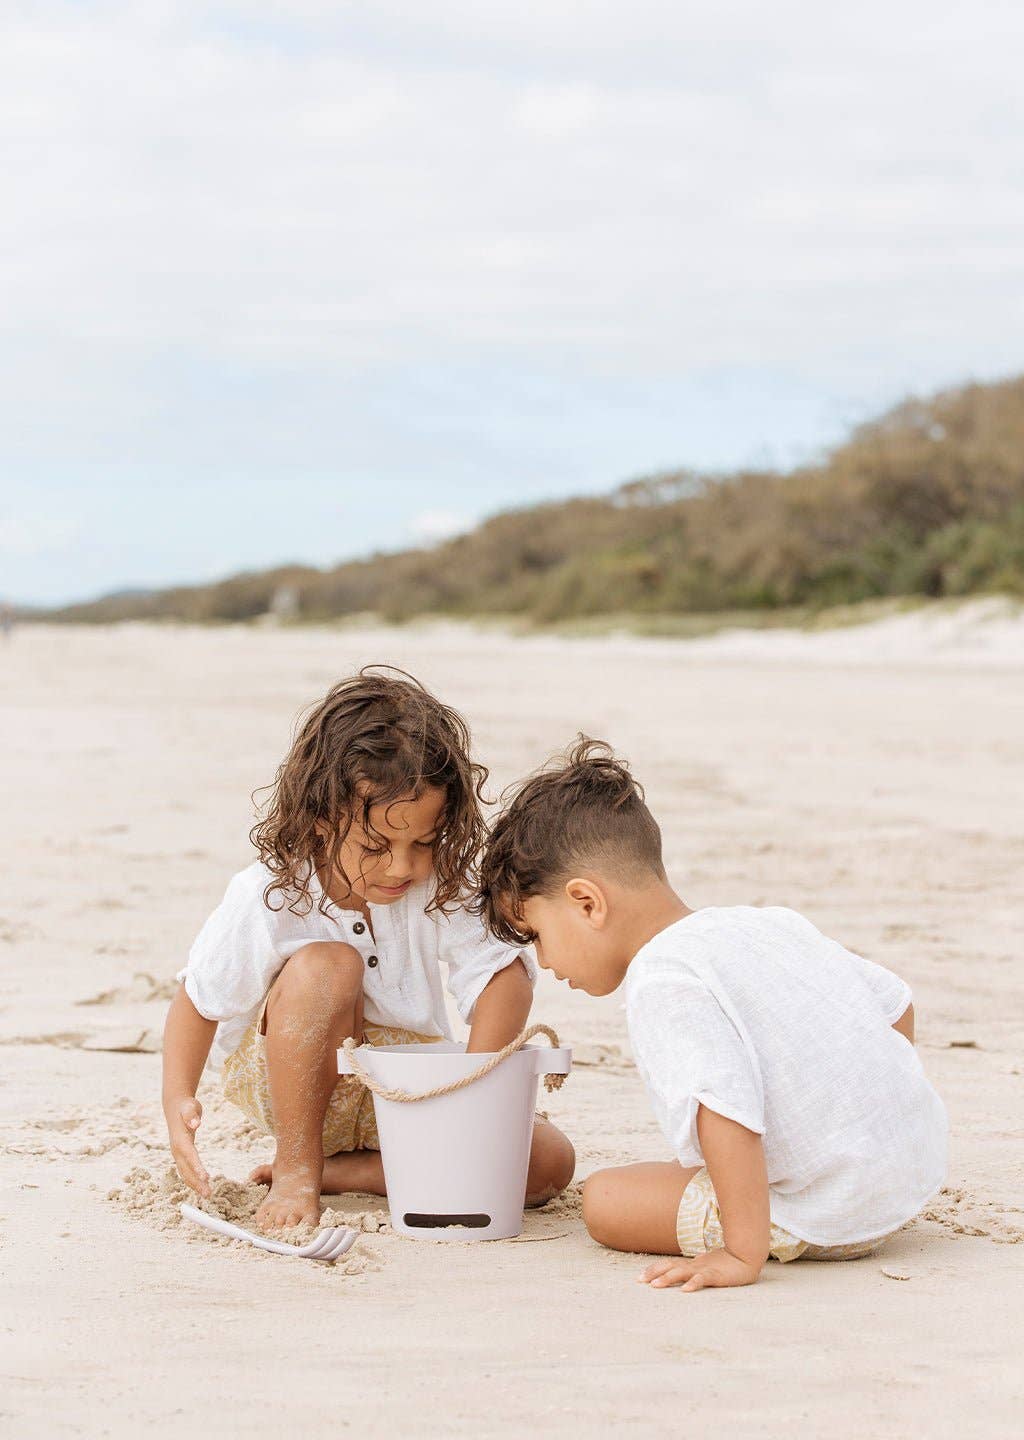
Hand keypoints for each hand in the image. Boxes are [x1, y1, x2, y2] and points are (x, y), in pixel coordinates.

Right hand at [166, 1095, 210, 1197]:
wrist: (175, 1106)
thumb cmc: (185, 1106)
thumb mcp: (190, 1107)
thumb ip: (191, 1115)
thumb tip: (196, 1123)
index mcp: (180, 1139)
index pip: (189, 1156)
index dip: (196, 1167)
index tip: (205, 1178)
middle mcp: (177, 1149)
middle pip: (186, 1169)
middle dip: (196, 1182)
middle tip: (208, 1194)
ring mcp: (178, 1153)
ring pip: (185, 1173)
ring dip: (195, 1184)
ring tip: (207, 1194)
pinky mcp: (181, 1155)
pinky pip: (186, 1170)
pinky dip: (193, 1179)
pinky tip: (201, 1186)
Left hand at [639, 1248, 761, 1291]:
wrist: (746, 1255)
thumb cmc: (726, 1264)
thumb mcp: (706, 1267)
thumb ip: (694, 1271)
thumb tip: (680, 1276)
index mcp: (691, 1264)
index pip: (669, 1264)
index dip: (654, 1269)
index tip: (640, 1277)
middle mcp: (694, 1266)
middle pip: (670, 1267)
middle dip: (654, 1273)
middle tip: (640, 1281)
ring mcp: (705, 1269)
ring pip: (683, 1272)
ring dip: (668, 1278)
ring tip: (656, 1286)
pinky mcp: (716, 1276)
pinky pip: (703, 1280)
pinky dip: (693, 1284)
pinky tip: (685, 1290)